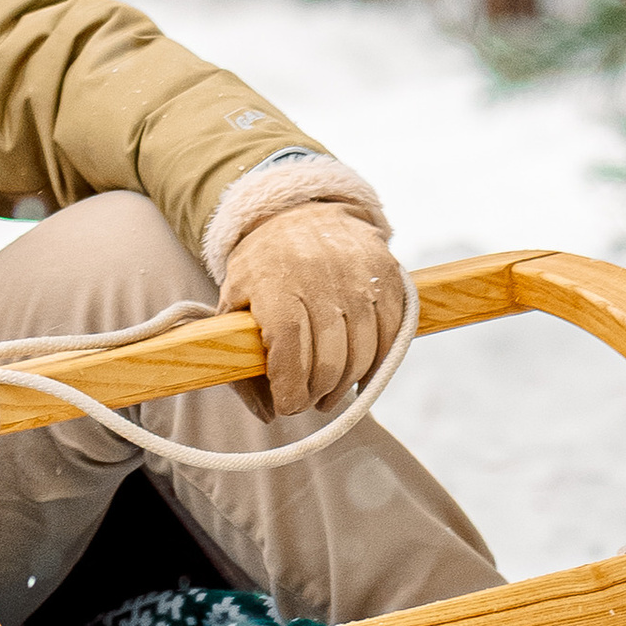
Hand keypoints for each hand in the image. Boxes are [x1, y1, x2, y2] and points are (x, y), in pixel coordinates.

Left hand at [219, 202, 404, 418]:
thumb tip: (268, 414)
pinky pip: (390, 332)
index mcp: (274, 280)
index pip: (288, 344)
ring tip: (331, 394)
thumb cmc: (262, 267)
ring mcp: (358, 273)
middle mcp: (319, 275)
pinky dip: (377, 362)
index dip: (291, 385)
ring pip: (362, 350)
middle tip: (310, 402)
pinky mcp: (387, 273)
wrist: (300, 211)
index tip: (288, 406)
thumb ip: (239, 356)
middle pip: (329, 355)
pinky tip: (360, 374)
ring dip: (348, 384)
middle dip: (318, 392)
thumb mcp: (234, 300)